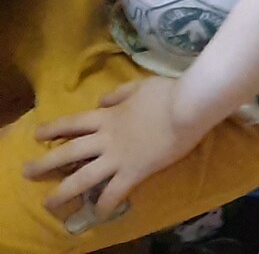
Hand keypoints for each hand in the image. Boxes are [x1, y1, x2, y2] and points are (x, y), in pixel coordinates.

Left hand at [28, 77, 195, 225]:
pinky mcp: (134, 171)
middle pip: (69, 152)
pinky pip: (114, 192)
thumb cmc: (169, 92)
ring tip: (49, 202)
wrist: (189, 106)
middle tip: (27, 172)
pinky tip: (97, 215)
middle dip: (45, 163)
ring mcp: (118, 157)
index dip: (53, 128)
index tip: (37, 135)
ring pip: (83, 177)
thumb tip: (101, 101)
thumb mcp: (140, 86)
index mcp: (108, 116)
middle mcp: (106, 138)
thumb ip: (119, 94)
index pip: (74, 123)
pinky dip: (104, 205)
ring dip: (63, 191)